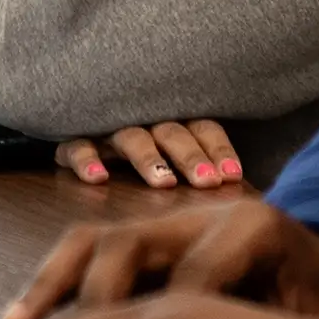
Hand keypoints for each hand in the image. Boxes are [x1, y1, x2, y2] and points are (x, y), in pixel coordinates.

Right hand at [0, 199, 318, 318]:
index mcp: (256, 227)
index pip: (196, 274)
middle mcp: (200, 215)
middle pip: (128, 248)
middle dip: (92, 306)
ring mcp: (166, 228)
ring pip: (93, 246)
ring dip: (50, 290)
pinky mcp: (145, 251)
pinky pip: (83, 257)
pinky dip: (50, 286)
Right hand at [55, 120, 242, 188]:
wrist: (82, 119)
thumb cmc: (144, 147)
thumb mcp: (174, 152)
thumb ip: (203, 171)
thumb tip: (243, 199)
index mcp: (175, 121)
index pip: (204, 129)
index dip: (219, 150)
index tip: (232, 177)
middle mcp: (145, 119)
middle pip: (172, 132)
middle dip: (191, 157)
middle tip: (207, 182)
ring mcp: (109, 127)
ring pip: (131, 137)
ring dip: (148, 158)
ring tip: (163, 183)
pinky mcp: (75, 137)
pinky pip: (78, 145)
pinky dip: (86, 159)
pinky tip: (98, 178)